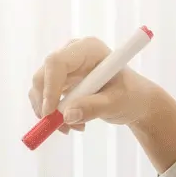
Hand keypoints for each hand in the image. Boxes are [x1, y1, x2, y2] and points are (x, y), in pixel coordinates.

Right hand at [28, 37, 162, 133]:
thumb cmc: (131, 96)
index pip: (57, 62)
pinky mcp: (60, 81)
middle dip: (46, 103)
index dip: (50, 86)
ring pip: (40, 89)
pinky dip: (53, 114)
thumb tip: (67, 115)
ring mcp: (64, 67)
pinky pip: (44, 98)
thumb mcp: (117, 103)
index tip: (51, 112)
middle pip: (43, 75)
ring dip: (51, 113)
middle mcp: (72, 53)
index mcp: (89, 49)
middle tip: (59, 126)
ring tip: (77, 126)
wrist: (134, 100)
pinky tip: (72, 123)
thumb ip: (94, 108)